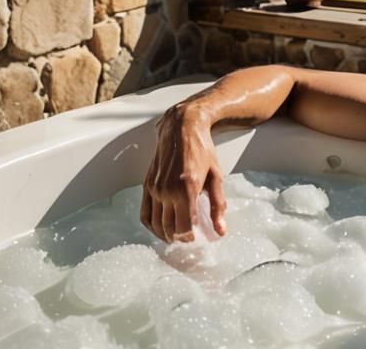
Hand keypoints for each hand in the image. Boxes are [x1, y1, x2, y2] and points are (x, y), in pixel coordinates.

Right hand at [140, 104, 226, 242]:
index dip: (190, 237)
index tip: (197, 237)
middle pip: (169, 228)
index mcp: (187, 188)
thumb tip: (221, 231)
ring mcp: (154, 188)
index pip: (184, 227)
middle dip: (179, 238)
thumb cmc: (202, 150)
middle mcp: (167, 190)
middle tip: (188, 238)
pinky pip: (144, 214)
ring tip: (176, 235)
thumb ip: (218, 204)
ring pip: (155, 224)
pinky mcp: (146, 185)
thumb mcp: (216, 175)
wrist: (182, 128)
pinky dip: (151, 226)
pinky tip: (160, 227)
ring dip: (164, 234)